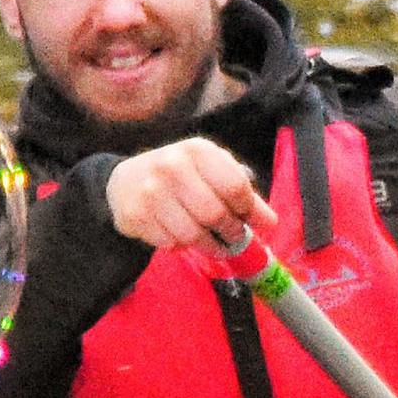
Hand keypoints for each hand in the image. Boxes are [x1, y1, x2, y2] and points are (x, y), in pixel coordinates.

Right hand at [105, 139, 270, 253]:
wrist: (126, 181)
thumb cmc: (180, 176)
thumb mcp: (211, 172)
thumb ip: (242, 193)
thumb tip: (270, 222)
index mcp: (198, 150)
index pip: (235, 187)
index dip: (248, 210)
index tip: (248, 219)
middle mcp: (172, 166)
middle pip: (215, 213)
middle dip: (231, 232)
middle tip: (233, 237)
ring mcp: (151, 191)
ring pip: (193, 234)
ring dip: (209, 246)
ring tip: (214, 244)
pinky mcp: (136, 215)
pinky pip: (171, 243)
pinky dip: (181, 246)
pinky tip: (181, 236)